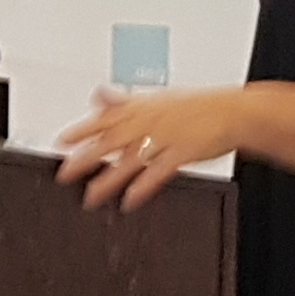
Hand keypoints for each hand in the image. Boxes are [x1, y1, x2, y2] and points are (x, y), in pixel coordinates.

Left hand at [55, 86, 248, 211]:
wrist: (233, 112)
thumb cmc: (198, 106)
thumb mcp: (156, 98)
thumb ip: (124, 101)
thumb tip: (98, 95)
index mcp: (142, 108)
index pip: (105, 118)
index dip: (82, 130)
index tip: (62, 141)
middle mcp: (150, 122)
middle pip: (111, 141)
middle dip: (86, 157)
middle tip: (65, 172)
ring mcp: (165, 137)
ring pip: (130, 160)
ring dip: (108, 179)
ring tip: (91, 196)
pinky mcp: (182, 152)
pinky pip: (158, 172)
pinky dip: (143, 187)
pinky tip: (129, 200)